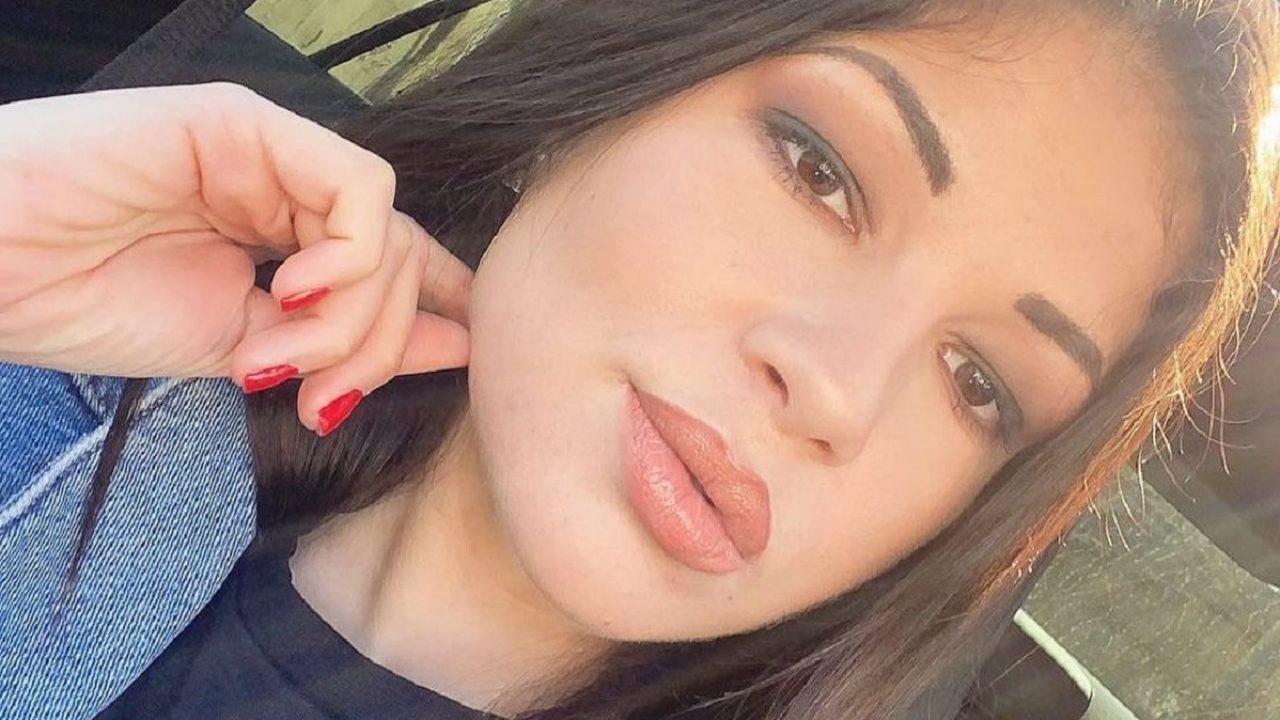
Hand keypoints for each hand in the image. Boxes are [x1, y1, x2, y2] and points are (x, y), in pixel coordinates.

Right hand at [0, 82, 470, 434]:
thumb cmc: (88, 305)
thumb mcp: (245, 347)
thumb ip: (344, 342)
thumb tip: (460, 343)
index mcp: (281, 233)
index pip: (391, 261)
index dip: (437, 306)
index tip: (467, 356)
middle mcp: (286, 188)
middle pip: (398, 259)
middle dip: (378, 344)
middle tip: (318, 396)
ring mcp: (270, 153)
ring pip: (384, 230)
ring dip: (351, 317)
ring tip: (279, 355)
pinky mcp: (247, 124)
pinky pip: (355, 188)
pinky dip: (344, 257)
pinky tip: (287, 291)